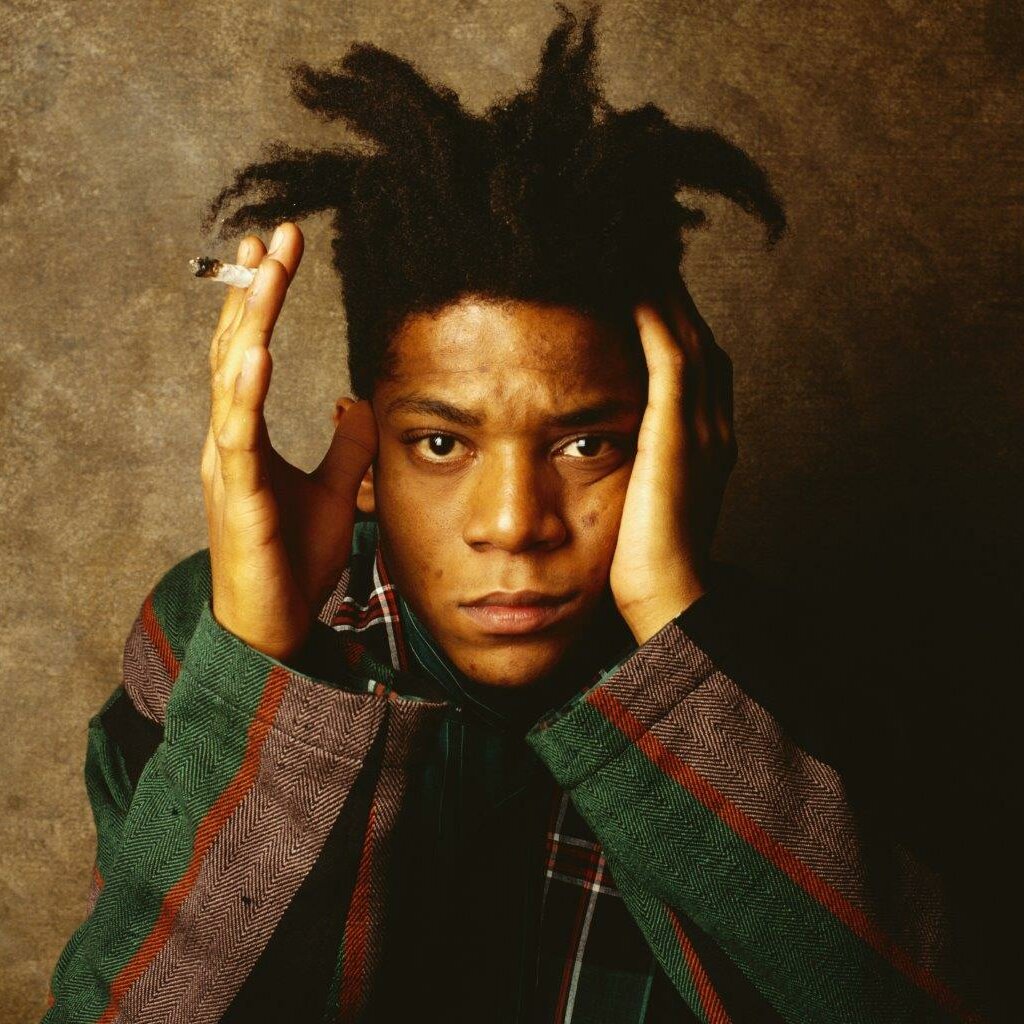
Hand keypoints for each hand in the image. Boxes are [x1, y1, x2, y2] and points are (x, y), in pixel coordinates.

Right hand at [201, 222, 377, 660]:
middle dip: (255, 292)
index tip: (277, 250)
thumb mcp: (333, 490)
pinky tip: (256, 357)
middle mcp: (229, 441)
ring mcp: (227, 468)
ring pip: (232, 380)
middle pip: (236, 350)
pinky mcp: (237, 499)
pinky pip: (238, 440)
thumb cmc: (293, 559)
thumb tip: (355, 402)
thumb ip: (344, 445)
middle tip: (274, 237)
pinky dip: (244, 396)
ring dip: (250, 323)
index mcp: (247, 436)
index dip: (261, 302)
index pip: (251, 352)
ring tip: (264, 270)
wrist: (274, 625)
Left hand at [609, 270, 736, 643]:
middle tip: (630, 254)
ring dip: (661, 293)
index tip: (629, 286)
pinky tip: (632, 287)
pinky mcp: (680, 437)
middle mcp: (711, 425)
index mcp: (702, 439)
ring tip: (629, 254)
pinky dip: (656, 320)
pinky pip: (672, 361)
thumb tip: (585, 446)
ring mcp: (703, 428)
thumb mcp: (631, 499)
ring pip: (687, 338)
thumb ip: (622, 464)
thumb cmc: (641, 560)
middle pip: (692, 338)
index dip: (663, 320)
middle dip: (665, 294)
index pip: (686, 361)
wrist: (667, 601)